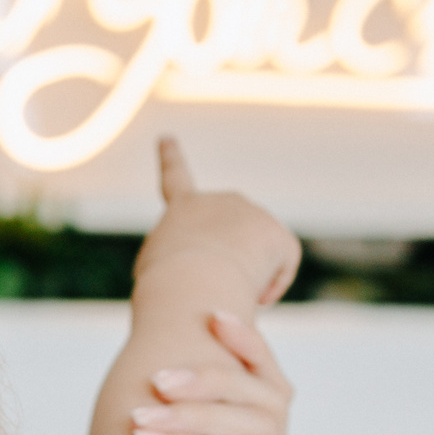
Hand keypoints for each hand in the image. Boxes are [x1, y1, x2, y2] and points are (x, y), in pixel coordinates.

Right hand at [136, 137, 301, 307]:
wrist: (192, 282)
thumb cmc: (165, 285)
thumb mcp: (154, 270)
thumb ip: (175, 260)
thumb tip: (209, 272)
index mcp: (182, 207)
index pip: (174, 179)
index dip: (169, 158)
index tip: (167, 138)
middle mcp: (220, 200)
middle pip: (229, 239)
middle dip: (225, 264)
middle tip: (209, 286)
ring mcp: (252, 213)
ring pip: (253, 259)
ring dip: (242, 280)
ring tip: (223, 289)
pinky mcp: (277, 234)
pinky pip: (279, 268)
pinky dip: (269, 287)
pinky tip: (255, 296)